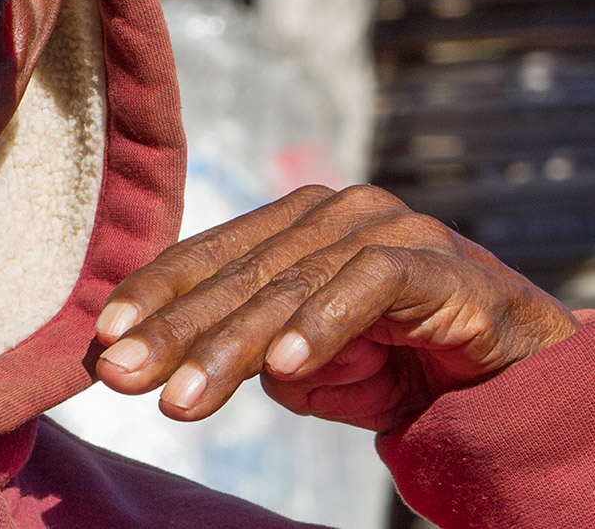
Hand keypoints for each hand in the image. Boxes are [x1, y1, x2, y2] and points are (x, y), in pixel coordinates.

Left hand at [95, 185, 580, 431]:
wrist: (507, 371)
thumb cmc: (394, 360)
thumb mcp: (304, 364)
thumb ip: (247, 354)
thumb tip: (177, 368)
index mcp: (291, 225)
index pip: (207, 257)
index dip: (153, 295)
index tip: (102, 339)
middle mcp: (330, 213)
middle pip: (236, 274)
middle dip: (174, 330)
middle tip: (122, 374)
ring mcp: (382, 227)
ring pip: (289, 286)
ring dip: (232, 347)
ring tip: (183, 397)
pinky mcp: (431, 259)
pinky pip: (367, 286)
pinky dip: (323, 326)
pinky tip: (283, 369)